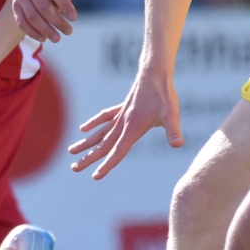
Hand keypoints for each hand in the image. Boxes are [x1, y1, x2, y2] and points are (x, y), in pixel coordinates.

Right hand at [13, 0, 78, 41]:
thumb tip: (64, 9)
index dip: (65, 6)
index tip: (74, 18)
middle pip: (44, 7)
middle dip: (57, 22)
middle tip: (69, 31)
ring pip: (32, 16)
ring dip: (45, 30)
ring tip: (57, 39)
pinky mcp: (15, 5)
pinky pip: (21, 21)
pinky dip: (31, 32)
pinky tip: (43, 39)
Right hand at [68, 70, 182, 179]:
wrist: (155, 73)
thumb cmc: (165, 95)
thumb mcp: (172, 114)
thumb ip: (173, 131)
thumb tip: (178, 144)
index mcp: (132, 128)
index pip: (118, 151)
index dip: (107, 165)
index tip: (95, 177)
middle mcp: (123, 123)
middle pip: (103, 145)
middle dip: (88, 158)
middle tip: (73, 169)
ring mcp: (121, 115)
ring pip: (99, 132)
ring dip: (85, 143)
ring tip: (71, 151)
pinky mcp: (122, 108)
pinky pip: (105, 117)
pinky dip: (94, 123)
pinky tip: (84, 129)